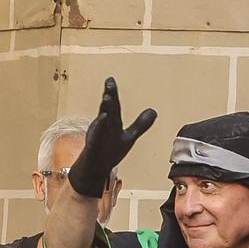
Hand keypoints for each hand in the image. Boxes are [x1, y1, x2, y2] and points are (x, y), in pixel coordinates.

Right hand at [67, 77, 156, 197]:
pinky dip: (100, 126)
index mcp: (112, 122)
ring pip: (103, 119)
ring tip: (108, 97)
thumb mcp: (129, 137)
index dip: (113, 92)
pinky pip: (97, 135)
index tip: (110, 80)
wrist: (96, 168)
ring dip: (105, 108)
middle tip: (109, 82)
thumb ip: (140, 124)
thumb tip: (154, 111)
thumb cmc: (110, 151)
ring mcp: (99, 135)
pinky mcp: (94, 146)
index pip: (113, 105)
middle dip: (109, 95)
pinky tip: (103, 118)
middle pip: (108, 108)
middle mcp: (104, 126)